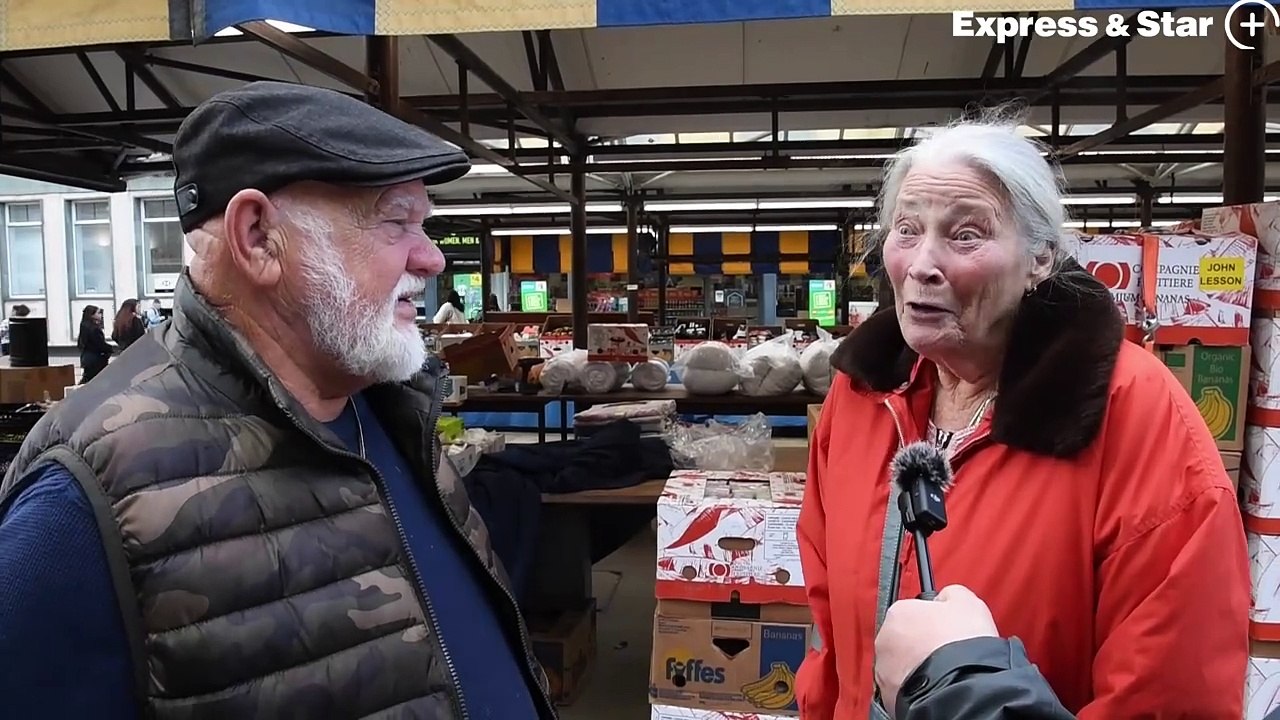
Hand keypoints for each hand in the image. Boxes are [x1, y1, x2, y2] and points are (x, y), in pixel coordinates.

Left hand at [874, 584, 998, 716]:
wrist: (960, 687)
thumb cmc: (962, 643)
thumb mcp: (967, 603)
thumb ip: (951, 594)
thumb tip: (947, 597)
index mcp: (898, 612)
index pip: (912, 611)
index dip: (933, 619)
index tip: (947, 628)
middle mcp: (884, 640)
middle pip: (903, 637)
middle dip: (922, 643)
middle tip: (946, 649)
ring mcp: (884, 670)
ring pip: (901, 664)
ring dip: (917, 665)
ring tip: (943, 670)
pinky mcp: (888, 695)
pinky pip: (902, 687)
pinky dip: (916, 686)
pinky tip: (935, 685)